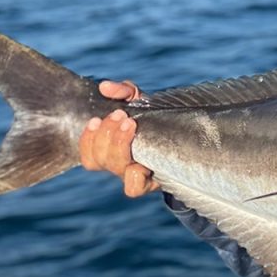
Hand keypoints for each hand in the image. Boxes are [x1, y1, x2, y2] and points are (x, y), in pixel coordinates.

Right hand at [79, 80, 158, 197]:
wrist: (188, 135)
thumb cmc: (157, 119)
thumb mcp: (140, 101)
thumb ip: (123, 92)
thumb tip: (105, 87)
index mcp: (113, 150)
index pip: (89, 154)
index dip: (88, 140)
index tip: (96, 118)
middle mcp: (121, 165)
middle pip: (101, 159)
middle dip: (108, 134)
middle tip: (122, 114)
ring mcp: (136, 175)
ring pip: (115, 170)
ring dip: (118, 145)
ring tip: (131, 122)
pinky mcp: (152, 182)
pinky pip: (133, 189)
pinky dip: (133, 176)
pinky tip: (139, 161)